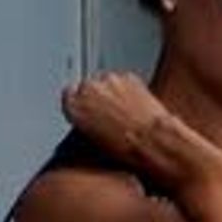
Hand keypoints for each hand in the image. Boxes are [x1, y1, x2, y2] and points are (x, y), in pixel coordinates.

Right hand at [60, 72, 176, 168]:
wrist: (152, 139)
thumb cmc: (126, 146)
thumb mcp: (93, 138)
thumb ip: (84, 120)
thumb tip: (88, 117)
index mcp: (73, 106)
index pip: (69, 94)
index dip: (82, 101)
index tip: (89, 106)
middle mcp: (87, 89)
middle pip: (88, 86)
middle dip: (98, 96)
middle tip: (111, 111)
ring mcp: (107, 79)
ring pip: (106, 81)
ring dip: (113, 91)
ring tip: (126, 110)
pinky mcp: (127, 75)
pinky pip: (124, 80)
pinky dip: (129, 88)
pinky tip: (136, 104)